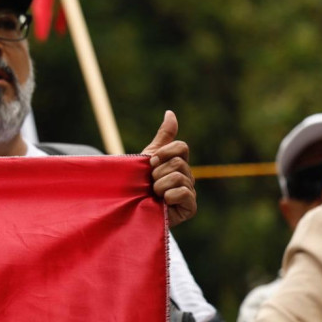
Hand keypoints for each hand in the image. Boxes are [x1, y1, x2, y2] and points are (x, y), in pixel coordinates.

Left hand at [141, 110, 195, 226]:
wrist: (130, 209)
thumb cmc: (139, 183)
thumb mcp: (148, 157)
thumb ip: (163, 137)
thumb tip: (170, 112)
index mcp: (179, 163)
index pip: (181, 147)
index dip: (164, 153)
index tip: (150, 162)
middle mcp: (187, 176)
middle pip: (178, 163)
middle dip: (157, 173)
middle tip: (150, 183)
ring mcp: (190, 192)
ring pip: (178, 177)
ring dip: (159, 185)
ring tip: (154, 194)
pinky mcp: (190, 208)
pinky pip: (183, 193)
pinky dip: (169, 196)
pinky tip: (162, 202)